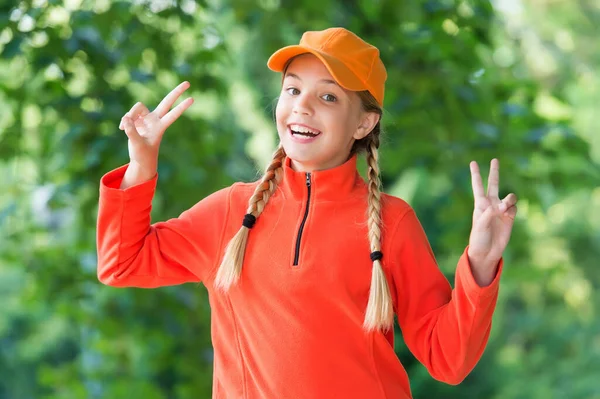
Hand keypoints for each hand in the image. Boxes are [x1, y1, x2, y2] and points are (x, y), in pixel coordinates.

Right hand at [119, 81, 193, 169]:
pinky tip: (121, 129)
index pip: (172, 114)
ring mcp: (146, 119)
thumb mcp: (137, 144)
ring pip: (137, 107)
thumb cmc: (143, 155)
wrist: (140, 160)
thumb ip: (132, 131)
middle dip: (176, 92)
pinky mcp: (137, 120)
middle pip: (167, 101)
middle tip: (188, 83)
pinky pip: (128, 115)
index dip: (181, 107)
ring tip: (124, 128)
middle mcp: (155, 120)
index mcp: (160, 127)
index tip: (192, 99)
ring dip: (130, 115)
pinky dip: (124, 122)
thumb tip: (126, 119)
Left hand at [467, 158, 517, 285]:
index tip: (473, 162)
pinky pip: (514, 208)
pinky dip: (512, 209)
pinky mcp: (510, 217)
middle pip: (494, 184)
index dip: (476, 174)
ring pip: (509, 197)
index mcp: (480, 204)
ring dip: (509, 199)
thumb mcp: (480, 225)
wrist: (487, 251)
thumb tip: (501, 206)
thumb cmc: (479, 238)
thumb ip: (489, 213)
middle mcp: (491, 204)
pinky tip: (508, 215)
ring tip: (505, 207)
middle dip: (494, 172)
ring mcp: (501, 210)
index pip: (478, 186)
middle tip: (495, 159)